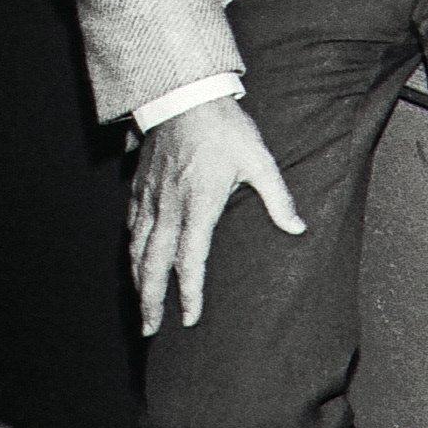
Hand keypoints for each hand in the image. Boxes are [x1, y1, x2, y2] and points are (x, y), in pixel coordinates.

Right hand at [129, 95, 303, 332]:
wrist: (185, 97)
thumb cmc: (225, 129)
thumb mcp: (260, 161)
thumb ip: (278, 198)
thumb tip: (298, 228)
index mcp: (198, 206)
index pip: (190, 260)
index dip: (190, 292)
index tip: (190, 317)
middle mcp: (168, 208)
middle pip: (153, 265)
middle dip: (150, 300)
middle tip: (150, 329)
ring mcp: (149, 199)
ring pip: (136, 250)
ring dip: (136, 281)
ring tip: (140, 307)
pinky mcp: (138, 189)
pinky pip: (130, 227)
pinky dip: (130, 251)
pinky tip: (133, 262)